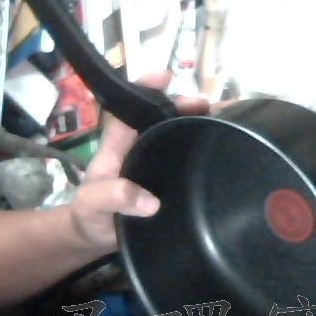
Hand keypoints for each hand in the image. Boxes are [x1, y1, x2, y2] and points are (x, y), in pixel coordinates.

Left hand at [70, 72, 208, 254]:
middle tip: (208, 106)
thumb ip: (114, 196)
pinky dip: (202, 153)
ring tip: (227, 120)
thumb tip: (151, 202)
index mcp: (118, 145)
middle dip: (184, 106)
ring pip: (177, 137)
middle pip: (161, 119)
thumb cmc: (89, 215)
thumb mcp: (93, 204)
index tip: (166, 76)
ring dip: (199, 126)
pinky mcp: (168, 182)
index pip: (131, 110)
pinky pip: (186, 162)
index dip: (146, 89)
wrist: (96, 238)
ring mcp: (155, 164)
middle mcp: (139, 149)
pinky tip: (223, 150)